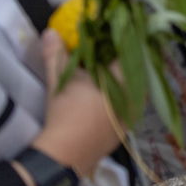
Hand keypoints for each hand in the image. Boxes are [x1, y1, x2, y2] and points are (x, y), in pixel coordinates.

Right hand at [27, 30, 122, 178]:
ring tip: (109, 70)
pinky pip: (130, 104)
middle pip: (135, 70)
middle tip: (110, 50)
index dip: (122, 41)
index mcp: (124, 80)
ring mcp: (132, 114)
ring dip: (124, 78)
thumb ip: (57, 54)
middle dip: (123, 59)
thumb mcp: (60, 80)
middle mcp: (135, 95)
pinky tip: (109, 93)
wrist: (65, 154)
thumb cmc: (66, 112)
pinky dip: (122, 96)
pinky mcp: (126, 128)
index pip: (130, 52)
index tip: (114, 33)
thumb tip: (50, 32)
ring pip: (134, 88)